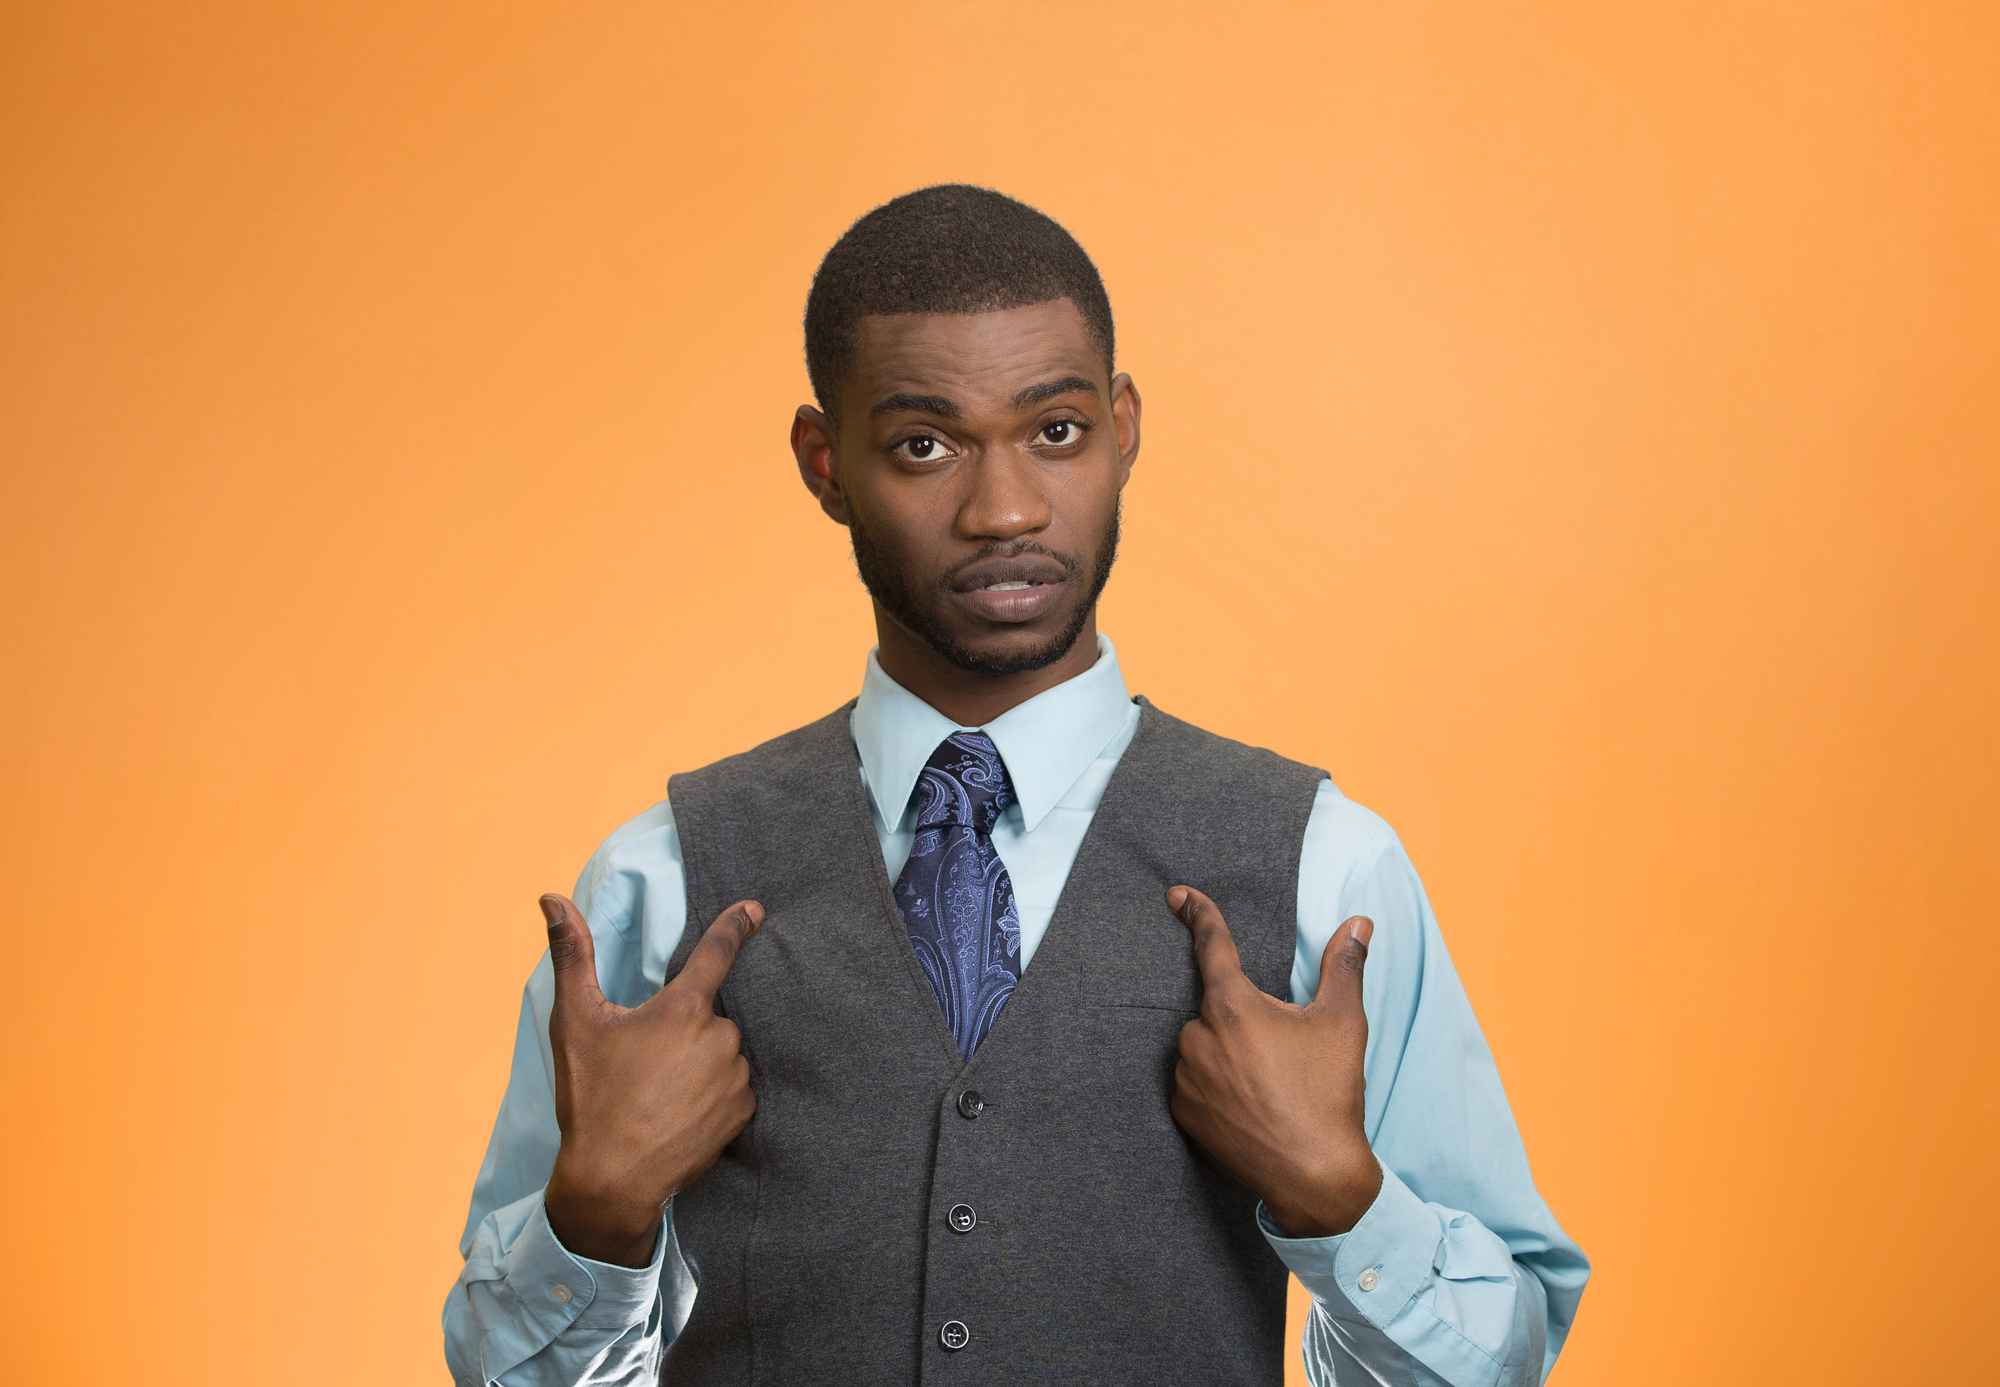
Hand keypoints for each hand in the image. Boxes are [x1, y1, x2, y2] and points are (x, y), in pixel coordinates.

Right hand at [538, 894, 761, 1266]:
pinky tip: (679, 1111)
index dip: (735, 926)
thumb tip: (551, 898)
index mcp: (683, 1009)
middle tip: (646, 1064)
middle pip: (709, 1014)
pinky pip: (733, 1087)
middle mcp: (720, 1037)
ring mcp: (736, 1077)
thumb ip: (570, 954)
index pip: (718, 952)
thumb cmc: (590, 1099)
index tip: (755, 909)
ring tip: (659, 1093)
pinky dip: (712, 1092)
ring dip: (699, 1062)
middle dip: (683, 1028)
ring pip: (722, 1051)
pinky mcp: (744, 1112)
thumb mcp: (574, 1022)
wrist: (611, 1181)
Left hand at [1167, 885, 1381, 1238]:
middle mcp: (1196, 1037)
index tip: (1177, 895)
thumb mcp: (1342, 1023)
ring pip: (1206, 1044)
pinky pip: (1195, 1080)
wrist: (1313, 1175)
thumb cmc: (1328, 1094)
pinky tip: (1251, 1104)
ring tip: (1271, 1084)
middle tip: (1284, 1053)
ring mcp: (1184, 1077)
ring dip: (1230, 1051)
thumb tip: (1357, 923)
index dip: (1197, 914)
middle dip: (1246, 1018)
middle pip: (1218, 1006)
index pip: (1211, 945)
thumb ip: (1344, 965)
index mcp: (1232, 1007)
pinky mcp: (1181, 1111)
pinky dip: (1218, 1083)